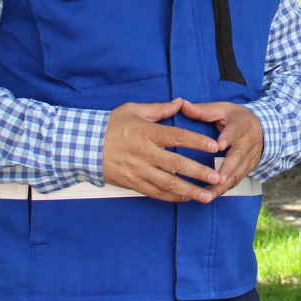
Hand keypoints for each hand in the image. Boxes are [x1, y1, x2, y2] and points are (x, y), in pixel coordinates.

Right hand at [102, 98, 221, 202]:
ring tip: (207, 195)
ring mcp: (138, 170)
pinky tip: (187, 198)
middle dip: (199, 172)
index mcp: (147, 133)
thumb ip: (159, 109)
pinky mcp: (133, 183)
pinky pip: (156, 192)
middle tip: (217, 177)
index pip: (177, 137)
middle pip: (177, 165)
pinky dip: (172, 197)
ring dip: (190, 190)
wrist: (83, 147)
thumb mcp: (133, 110)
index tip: (214, 146)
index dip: (197, 142)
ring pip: (168, 183)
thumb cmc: (109, 126)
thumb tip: (180, 102)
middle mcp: (144, 153)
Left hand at [180, 100, 263, 196]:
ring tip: (209, 195)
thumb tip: (181, 104)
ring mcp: (249, 158)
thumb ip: (203, 110)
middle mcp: (247, 143)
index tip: (219, 145)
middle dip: (228, 169)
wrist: (264, 128)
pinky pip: (236, 181)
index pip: (234, 131)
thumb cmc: (237, 118)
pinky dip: (224, 189)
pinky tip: (210, 196)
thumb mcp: (223, 109)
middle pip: (238, 157)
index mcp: (240, 125)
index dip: (228, 138)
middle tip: (218, 179)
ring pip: (238, 173)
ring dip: (224, 185)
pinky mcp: (248, 169)